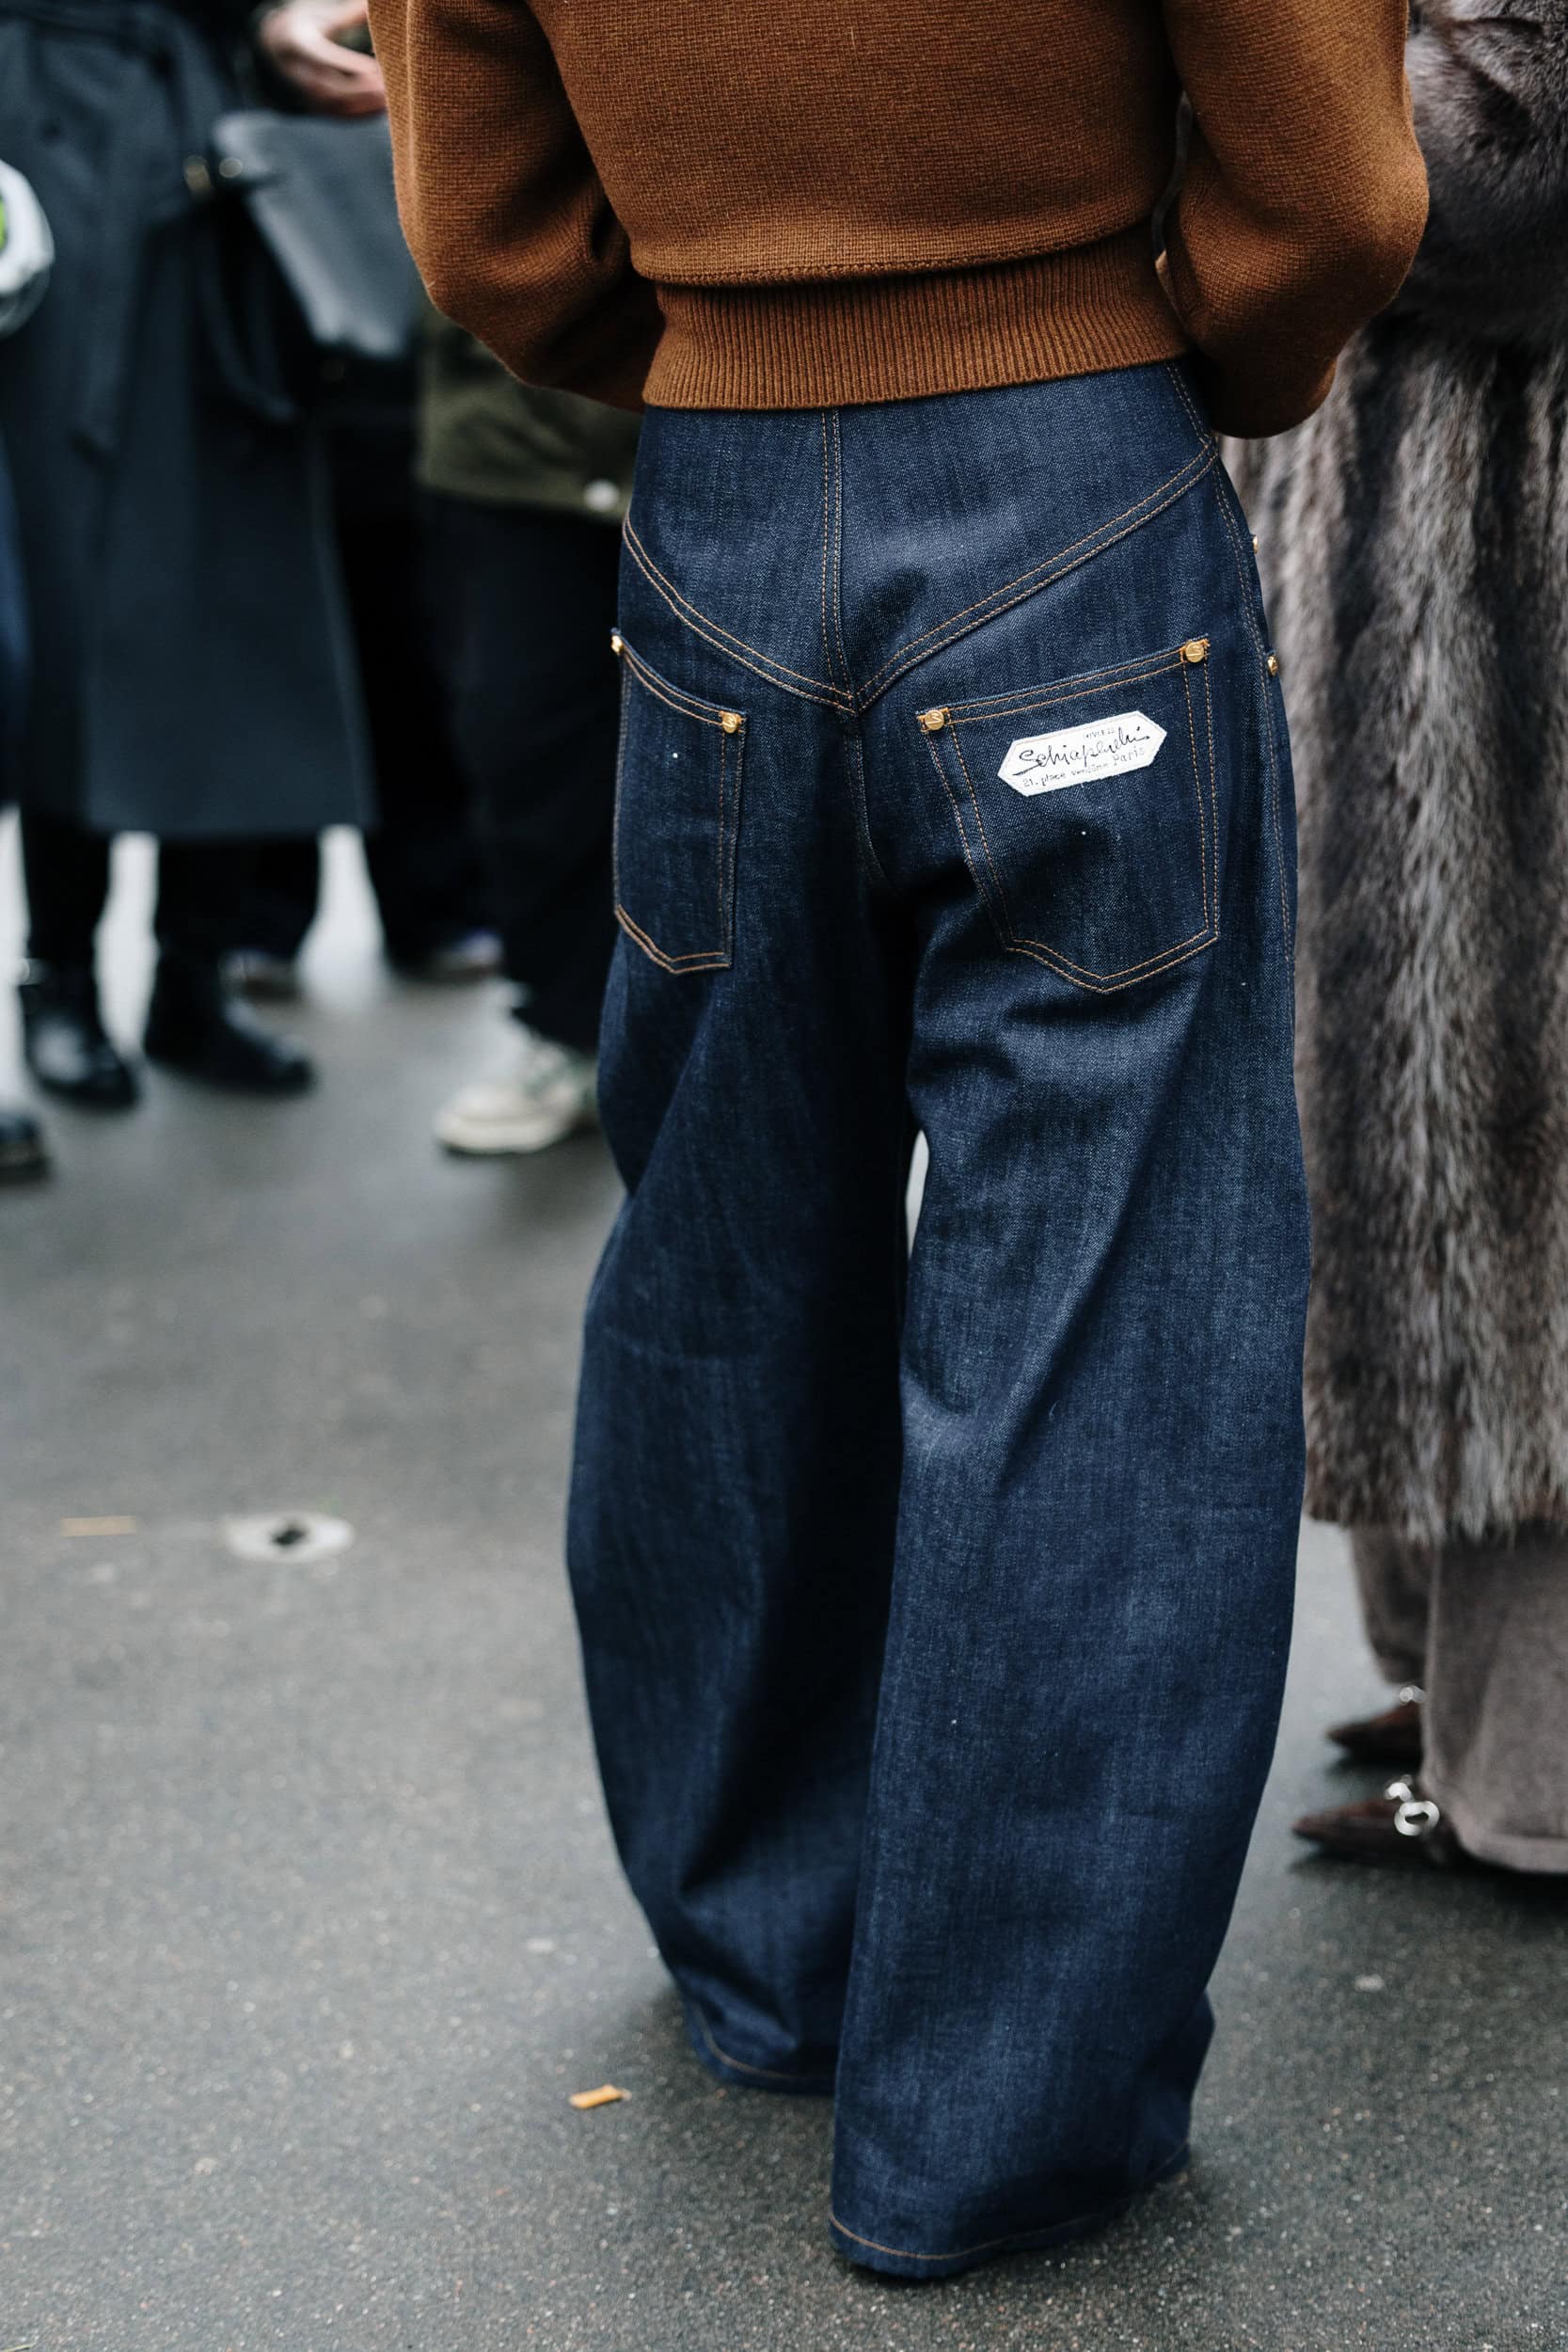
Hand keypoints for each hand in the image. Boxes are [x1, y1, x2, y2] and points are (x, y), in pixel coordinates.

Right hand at [258, 0, 386, 115]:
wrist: (281, 51)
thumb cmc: (307, 28)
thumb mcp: (321, 18)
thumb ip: (347, 16)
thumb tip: (371, 5)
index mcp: (297, 45)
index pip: (321, 58)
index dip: (347, 65)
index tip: (372, 68)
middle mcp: (300, 75)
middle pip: (329, 88)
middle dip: (360, 91)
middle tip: (387, 87)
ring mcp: (308, 95)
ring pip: (337, 107)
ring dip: (365, 106)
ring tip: (391, 98)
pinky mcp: (320, 109)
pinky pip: (343, 116)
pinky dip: (365, 115)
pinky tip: (386, 108)